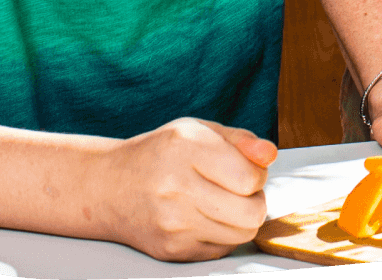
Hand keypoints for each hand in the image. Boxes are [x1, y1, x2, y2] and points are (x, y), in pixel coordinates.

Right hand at [95, 117, 275, 261]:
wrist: (111, 187)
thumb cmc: (161, 154)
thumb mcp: (199, 130)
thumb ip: (240, 140)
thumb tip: (270, 155)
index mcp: (186, 146)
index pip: (250, 177)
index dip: (257, 174)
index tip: (245, 168)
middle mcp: (176, 186)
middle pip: (251, 212)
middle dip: (255, 200)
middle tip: (239, 189)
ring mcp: (172, 223)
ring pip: (241, 234)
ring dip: (242, 219)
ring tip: (224, 201)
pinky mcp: (171, 251)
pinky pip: (221, 250)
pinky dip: (223, 235)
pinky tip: (205, 217)